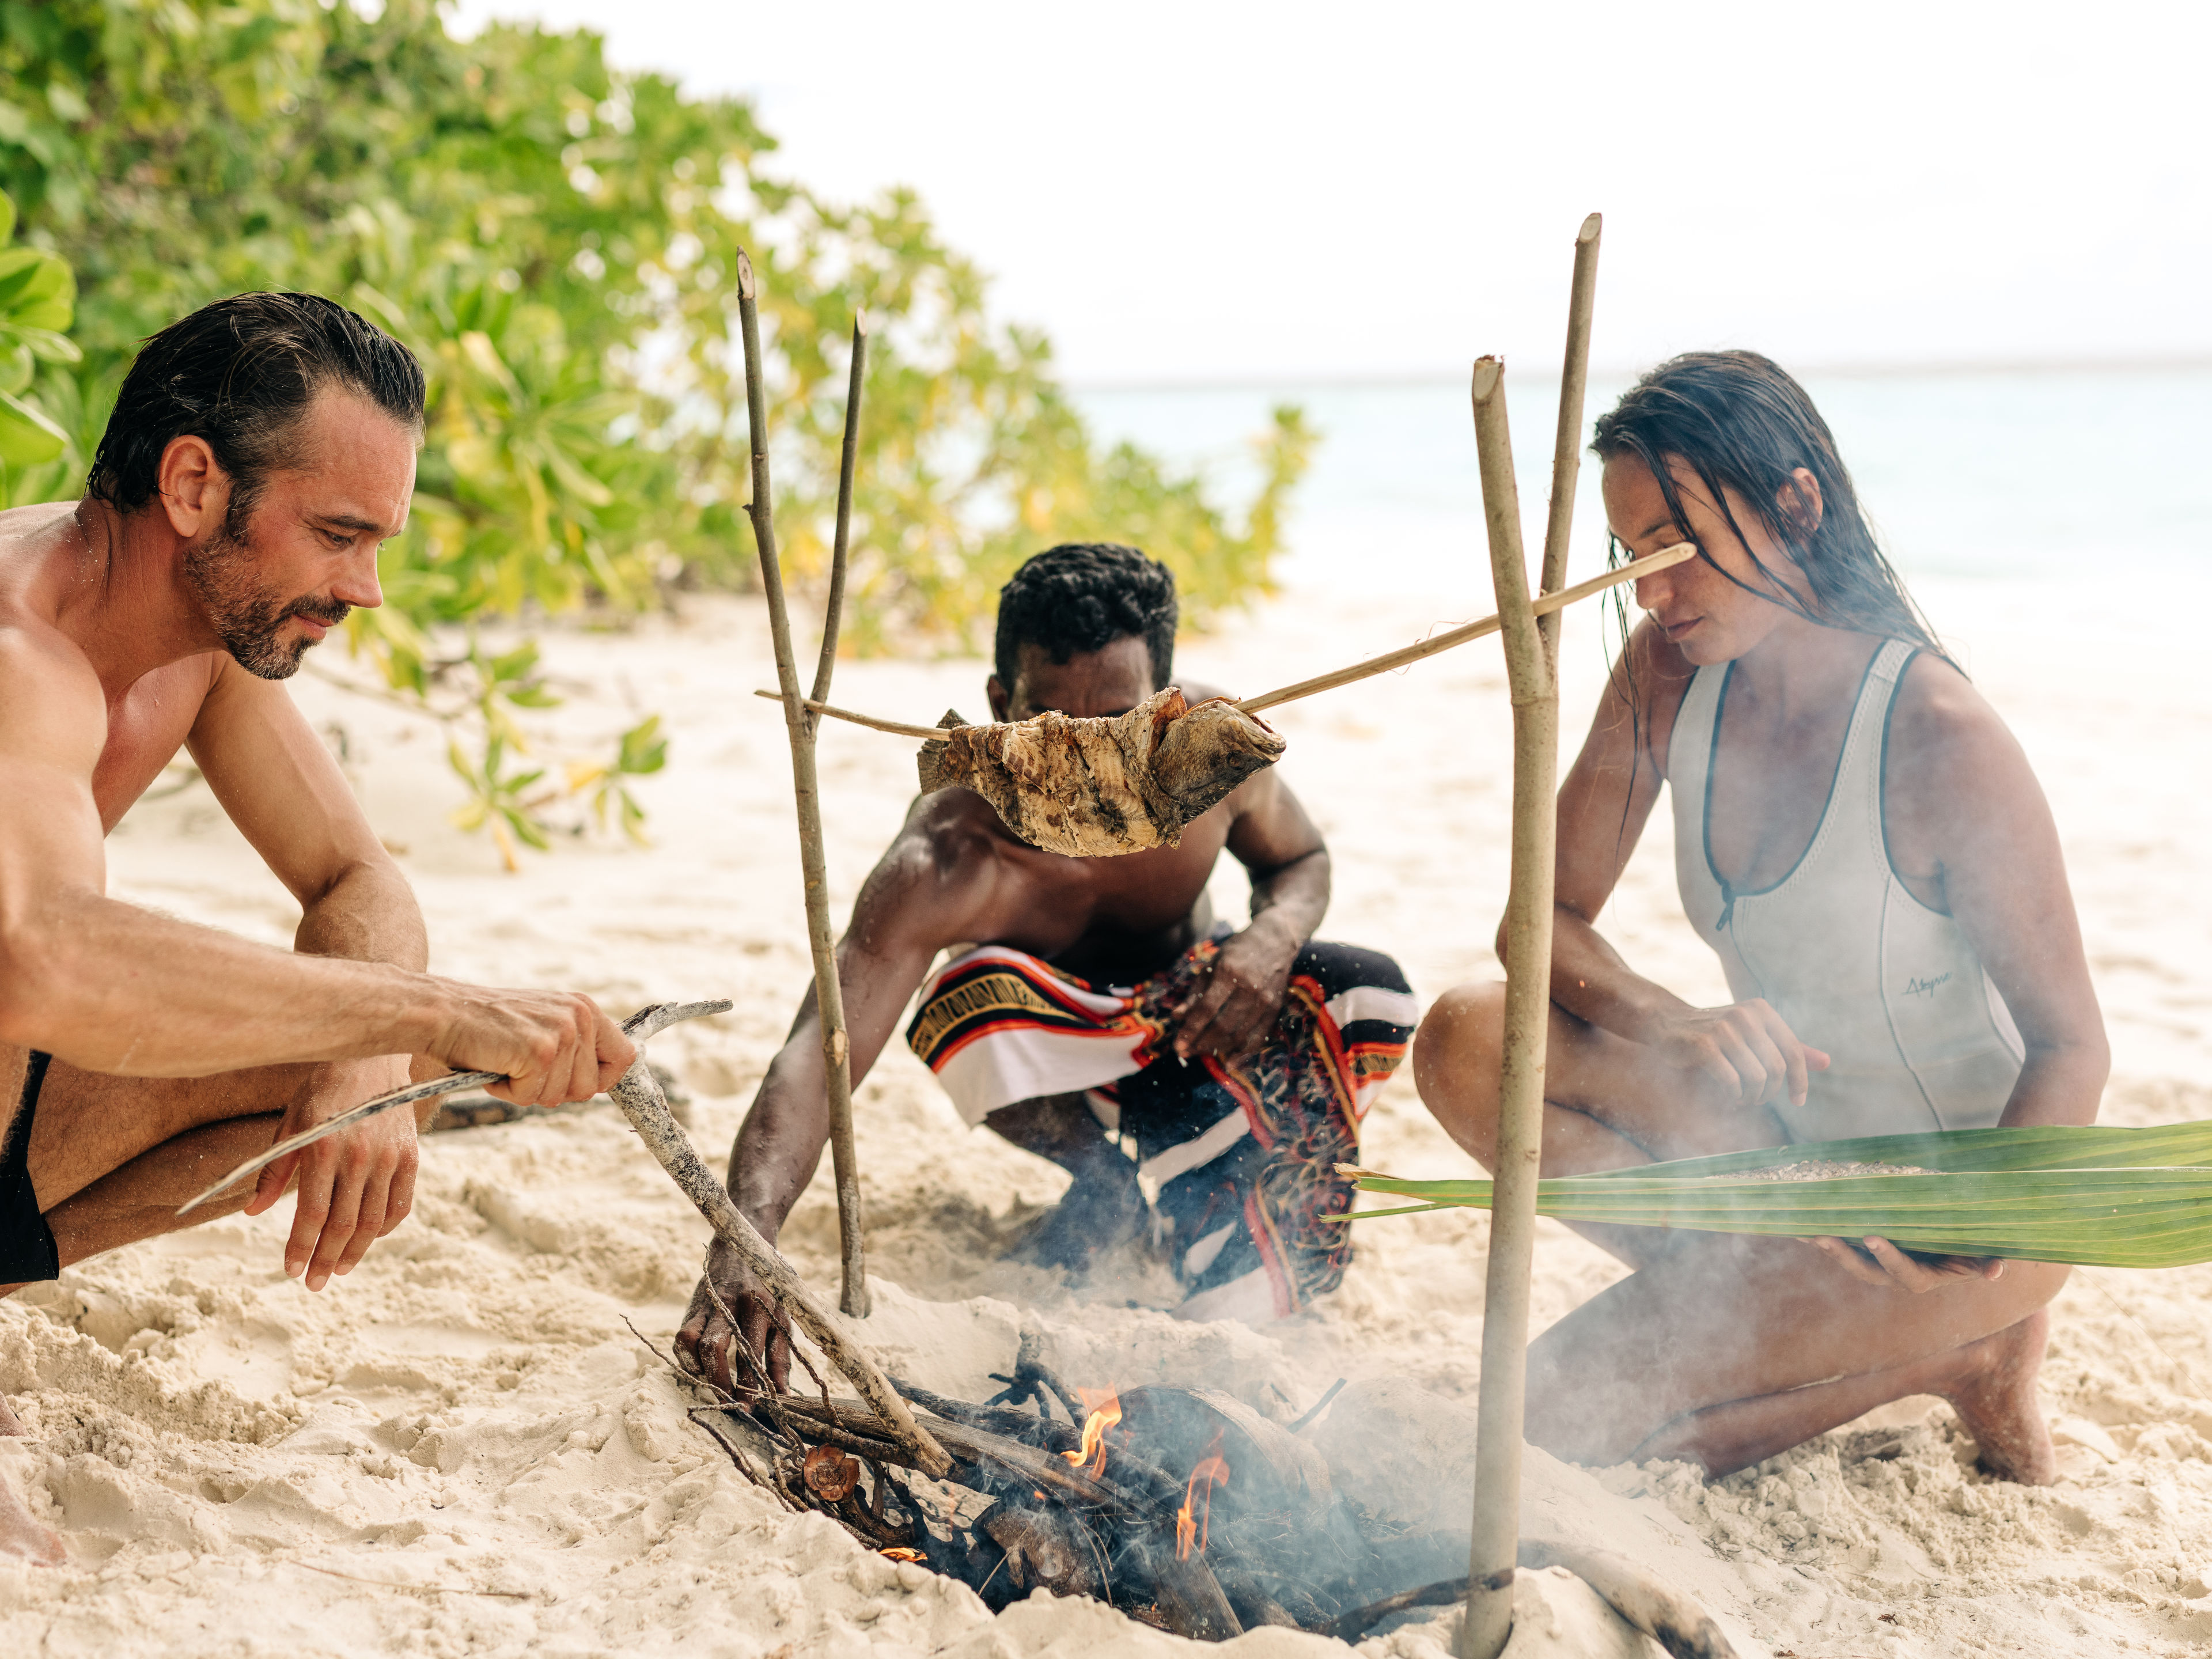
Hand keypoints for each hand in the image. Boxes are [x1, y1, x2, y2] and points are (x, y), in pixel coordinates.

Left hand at [245, 1056, 418, 1290]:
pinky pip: (400, 1204)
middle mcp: (359, 1156)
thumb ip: (274, 1171)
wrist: (370, 1058)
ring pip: (373, 1222)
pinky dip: (384, 1228)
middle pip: (344, 1226)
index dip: (300, 1247)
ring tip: (339, 1269)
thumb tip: (253, 1213)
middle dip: (325, 1259)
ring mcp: (389, 1157)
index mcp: (323, 1148)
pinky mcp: (411, 1156)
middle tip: (313, 1283)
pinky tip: (369, 1239)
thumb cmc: (322, 1091)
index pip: (312, 1214)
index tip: (290, 1271)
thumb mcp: (290, 1125)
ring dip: (355, 1252)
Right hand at [431, 986, 635, 1105]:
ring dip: (527, 1090)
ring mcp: (562, 1034)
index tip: (574, 1082)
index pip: (625, 1057)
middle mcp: (580, 1016)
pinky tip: (494, 1065)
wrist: (442, 1013)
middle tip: (523, 1068)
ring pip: (560, 1097)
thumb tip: (601, 1080)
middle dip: (554, 1090)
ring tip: (506, 1061)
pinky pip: (531, 1097)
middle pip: (591, 1088)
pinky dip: (507, 1091)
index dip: (603, 1079)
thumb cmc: (488, 1026)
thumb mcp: (542, 1024)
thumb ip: (574, 1044)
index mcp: (585, 1008)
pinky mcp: (539, 1052)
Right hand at [676, 1238, 788, 1396]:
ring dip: (702, 1371)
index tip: (754, 1409)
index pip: (752, 1351)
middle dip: (721, 1383)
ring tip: (716, 1389)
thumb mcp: (784, 1318)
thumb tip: (784, 1397)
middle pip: (716, 1347)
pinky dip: (688, 1359)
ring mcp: (707, 1304)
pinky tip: (703, 1370)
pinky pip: (682, 1337)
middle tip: (731, 1406)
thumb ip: (781, 1357)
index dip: (752, 1383)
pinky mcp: (692, 1308)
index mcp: (759, 1305)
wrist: (742, 1248)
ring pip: (692, 1342)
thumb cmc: (769, 1291)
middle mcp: (730, 1304)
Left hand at [1170, 919, 1299, 1060]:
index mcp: (1228, 973)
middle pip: (1222, 1026)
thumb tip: (1176, 1017)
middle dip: (1200, 1043)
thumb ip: (1195, 992)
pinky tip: (1229, 1062)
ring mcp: (1265, 1000)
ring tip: (1201, 1052)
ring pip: (1238, 1034)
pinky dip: (1243, 1053)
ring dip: (1217, 1049)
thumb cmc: (1237, 951)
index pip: (1206, 1009)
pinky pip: (1259, 1037)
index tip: (1177, 1044)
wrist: (1276, 940)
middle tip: (1185, 1052)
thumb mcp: (1212, 964)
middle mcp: (1249, 988)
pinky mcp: (1275, 1008)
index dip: (1190, 1030)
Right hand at [1654, 999, 1830, 1110]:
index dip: (1800, 1081)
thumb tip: (1827, 1062)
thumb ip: (1787, 1047)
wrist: (1666, 1022)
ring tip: (1742, 1098)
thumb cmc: (1715, 1032)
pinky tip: (1730, 1095)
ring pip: (1756, 1078)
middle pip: (1777, 1069)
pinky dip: (1734, 1096)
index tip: (1797, 1101)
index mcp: (1762, 1011)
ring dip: (1752, 1097)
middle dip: (1770, 1093)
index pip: (1794, 1052)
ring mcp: (1724, 1029)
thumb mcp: (1754, 1034)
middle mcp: (1746, 1016)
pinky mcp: (1704, 1045)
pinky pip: (1732, 1082)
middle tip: (1758, 1099)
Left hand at [1810, 1234, 2005, 1292]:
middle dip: (1844, 1256)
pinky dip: (1819, 1236)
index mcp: (1923, 1277)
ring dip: (1825, 1246)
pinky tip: (1796, 1225)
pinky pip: (1840, 1244)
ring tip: (1801, 1230)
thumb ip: (1987, 1262)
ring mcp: (1878, 1263)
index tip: (1872, 1237)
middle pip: (1866, 1271)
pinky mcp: (1865, 1250)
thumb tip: (1998, 1271)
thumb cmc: (1970, 1248)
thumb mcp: (1981, 1255)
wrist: (1957, 1247)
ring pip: (1848, 1259)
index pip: (1904, 1272)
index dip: (1888, 1257)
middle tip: (1823, 1237)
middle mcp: (1895, 1274)